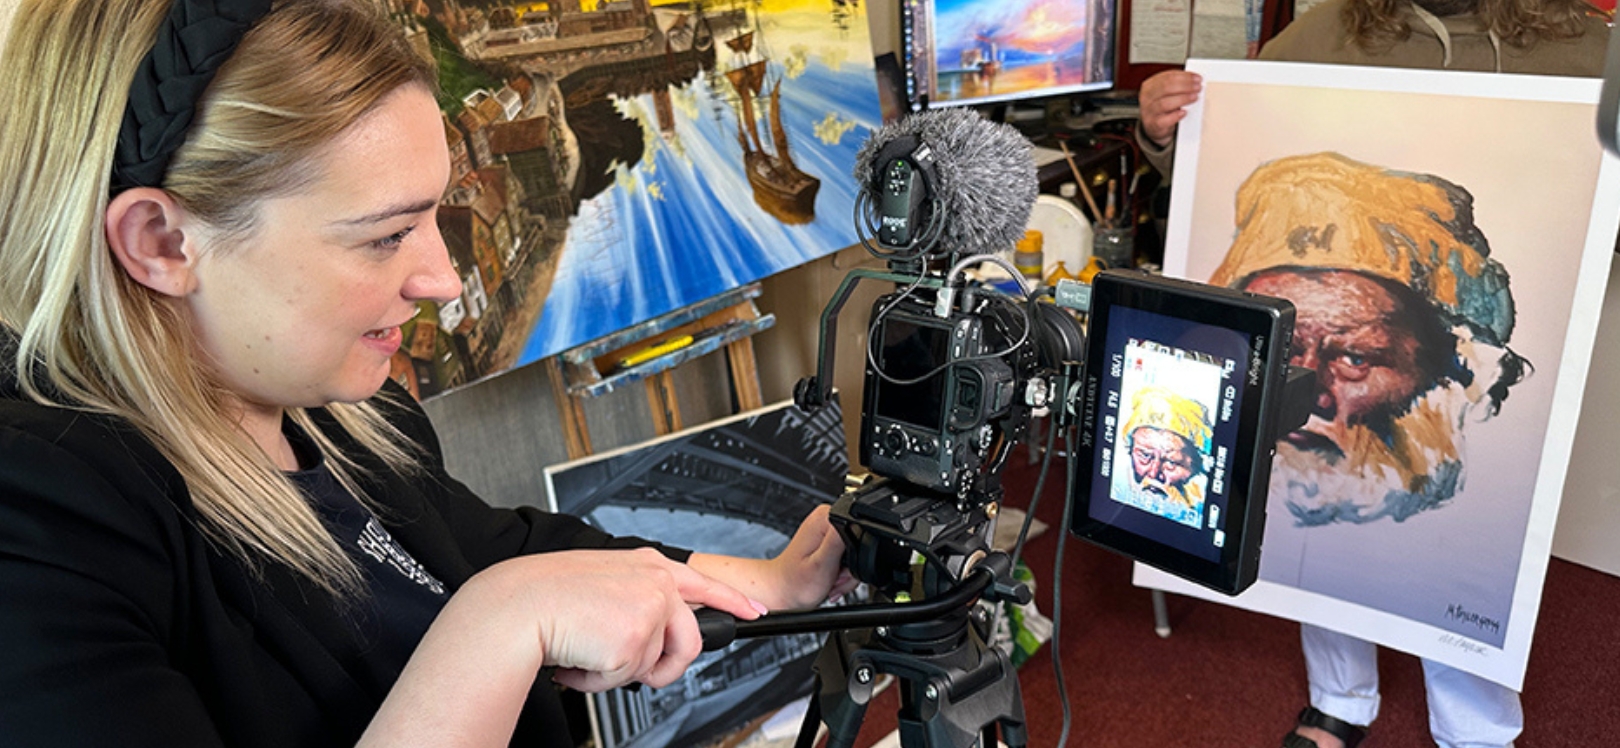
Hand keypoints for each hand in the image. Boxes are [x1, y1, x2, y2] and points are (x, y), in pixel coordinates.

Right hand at [478, 548, 759, 691]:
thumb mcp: (600, 584)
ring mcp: (650, 607)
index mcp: (644, 564)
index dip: (732, 600)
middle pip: (687, 641)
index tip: (752, 610)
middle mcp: (654, 580)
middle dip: (661, 667)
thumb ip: (633, 600)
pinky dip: (598, 678)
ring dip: (619, 670)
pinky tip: (579, 656)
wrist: (514, 607)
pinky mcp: (638, 637)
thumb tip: (649, 637)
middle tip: (621, 664)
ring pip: (655, 664)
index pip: (702, 583)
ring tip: (588, 650)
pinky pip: (627, 678)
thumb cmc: (543, 597)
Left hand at [769, 504, 858, 608]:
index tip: (839, 571)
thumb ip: (838, 541)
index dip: (856, 558)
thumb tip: (856, 523)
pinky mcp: (829, 542)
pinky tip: (830, 579)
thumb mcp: (821, 563)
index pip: (860, 532)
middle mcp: (827, 520)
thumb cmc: (795, 583)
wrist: (782, 592)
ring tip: (831, 581)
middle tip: (834, 578)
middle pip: (859, 544)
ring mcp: (827, 531)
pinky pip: (848, 557)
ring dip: (847, 574)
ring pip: (856, 554)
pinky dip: (842, 573)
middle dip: (851, 569)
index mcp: (826, 518)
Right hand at [1139, 70, 1202, 146]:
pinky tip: (1184, 112)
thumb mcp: (1165, 93)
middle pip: (1165, 88)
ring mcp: (1149, 112)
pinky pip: (1164, 120)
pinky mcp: (1153, 125)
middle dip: (1185, 86)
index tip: (1197, 78)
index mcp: (1150, 86)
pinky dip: (1175, 116)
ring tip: (1194, 97)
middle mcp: (1147, 97)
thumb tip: (1194, 80)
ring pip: (1165, 103)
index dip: (1184, 76)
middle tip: (1198, 87)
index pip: (1167, 77)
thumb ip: (1176, 85)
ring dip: (1182, 99)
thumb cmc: (1162, 107)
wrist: (1154, 126)